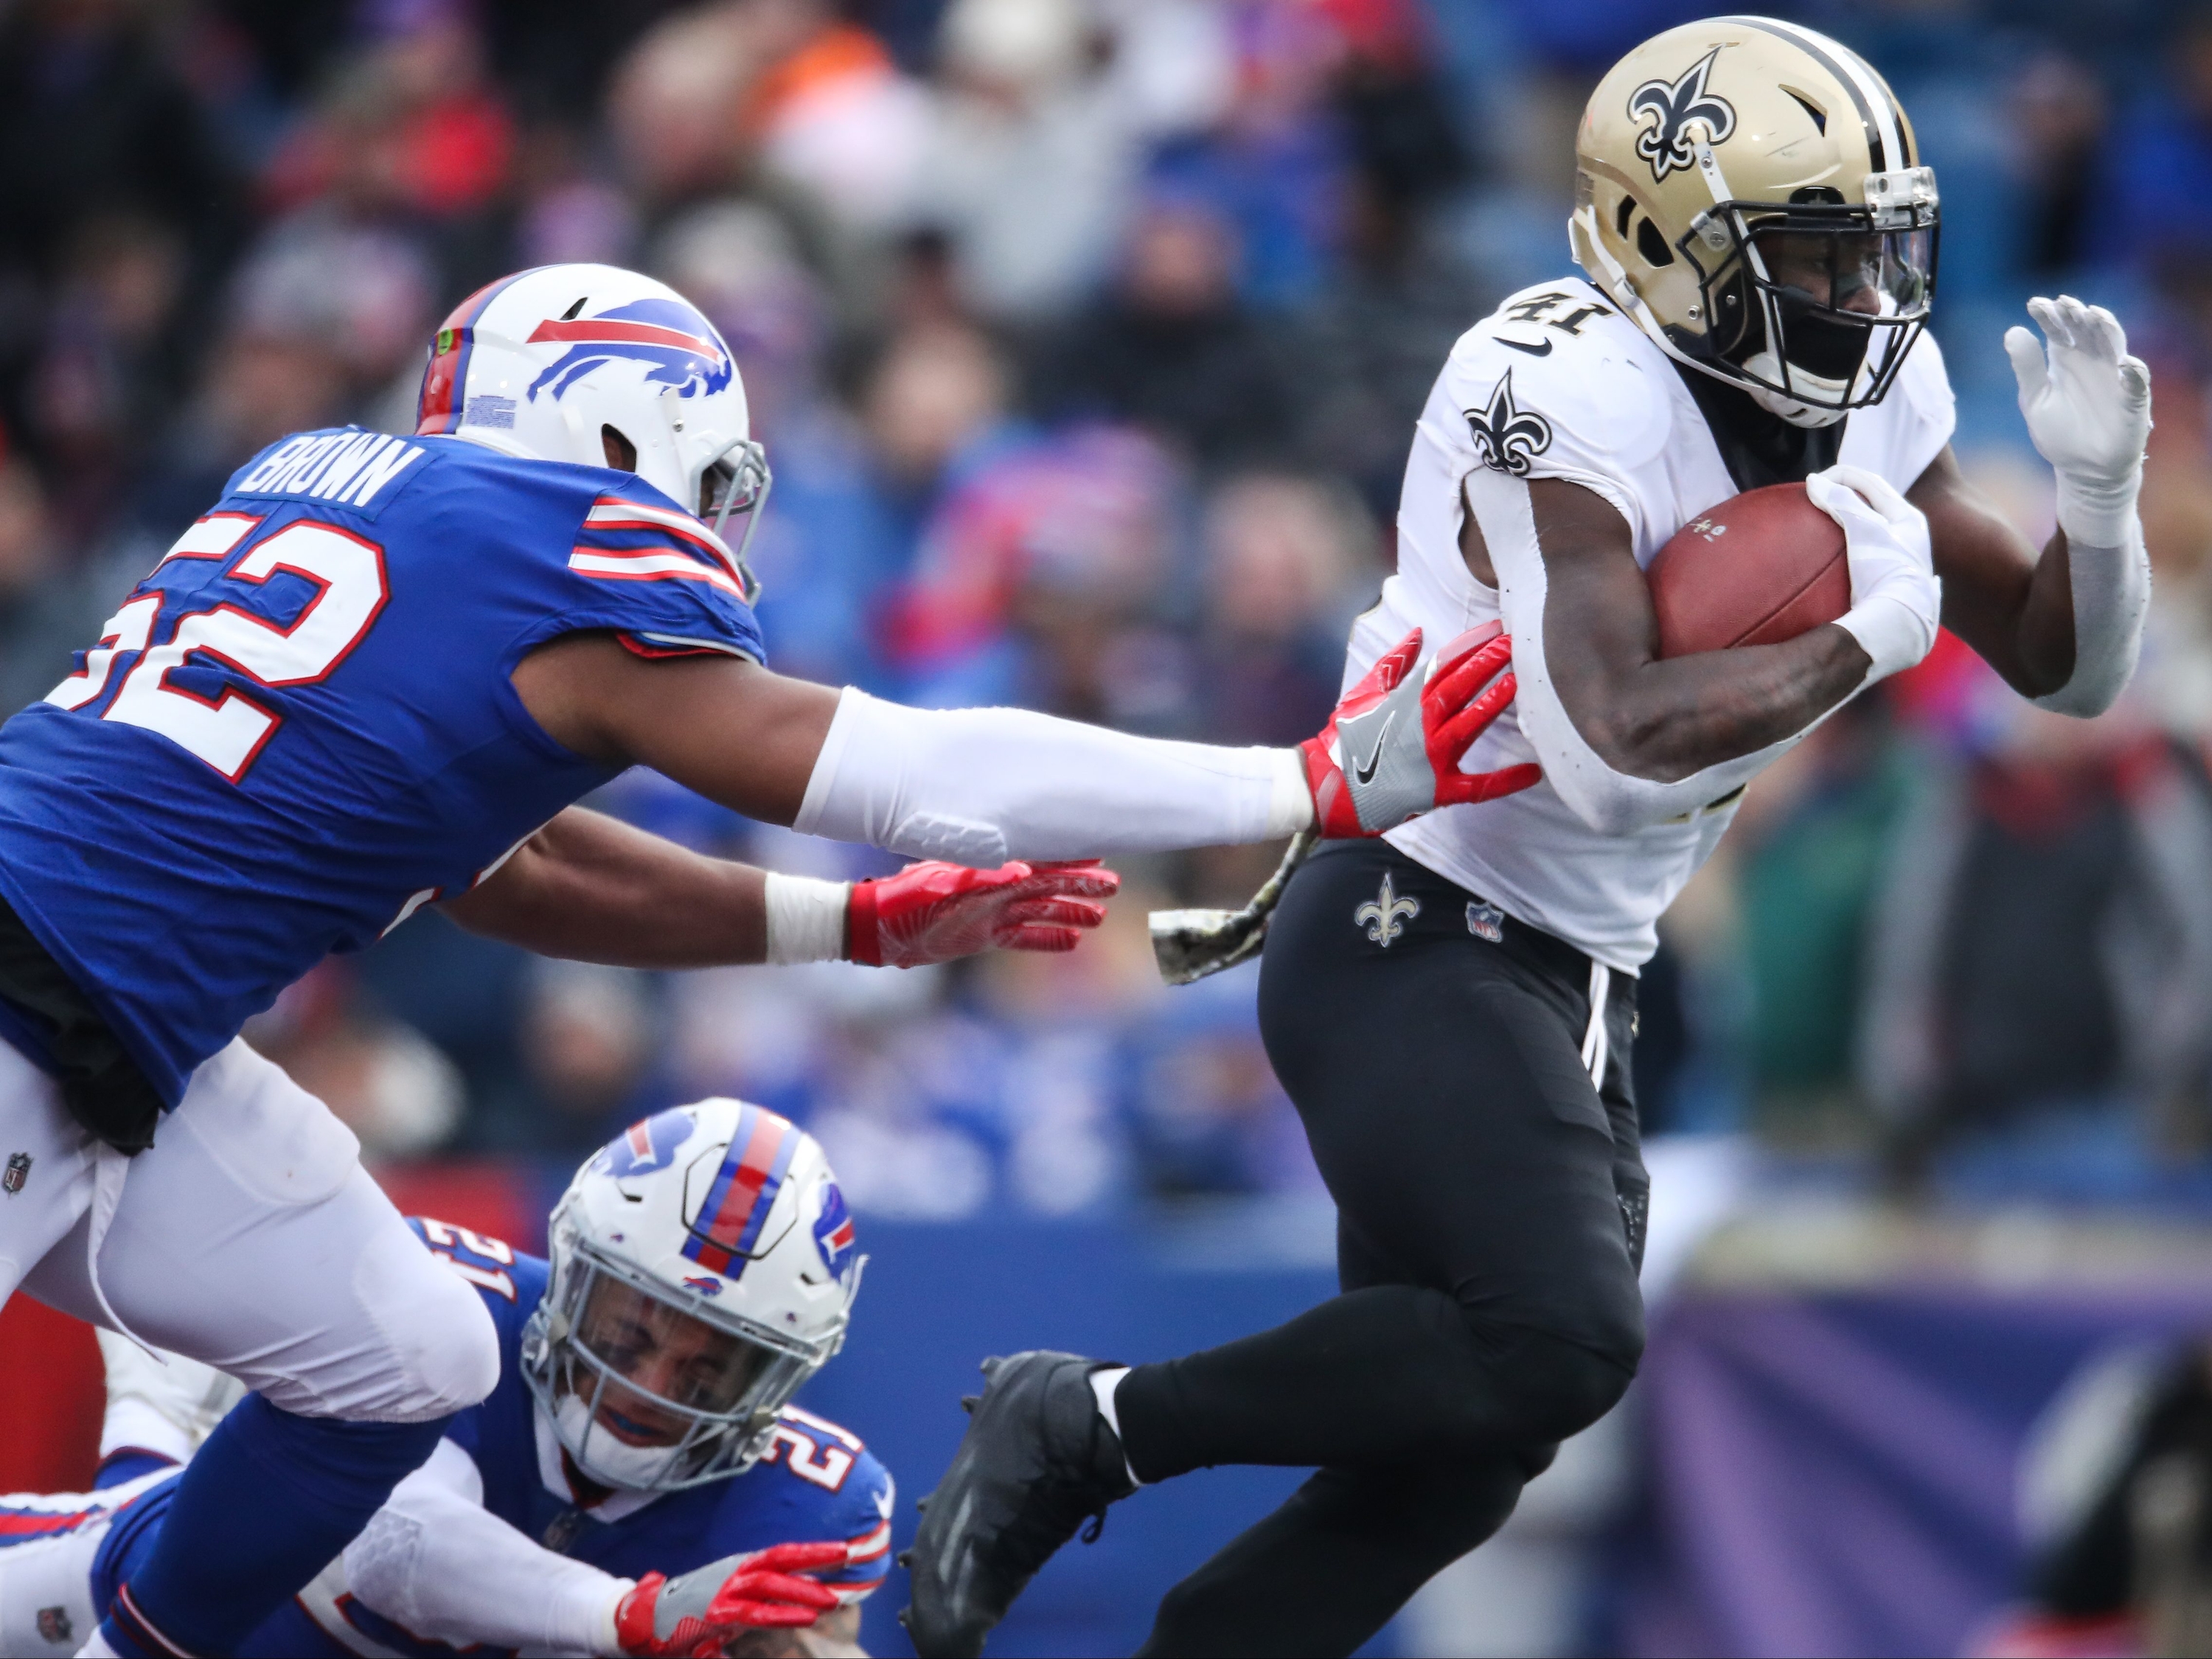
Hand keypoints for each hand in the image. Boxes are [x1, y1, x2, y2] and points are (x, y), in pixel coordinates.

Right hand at [615, 1542, 846, 1655]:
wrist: (646, 1616)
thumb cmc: (691, 1608)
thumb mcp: (730, 1598)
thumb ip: (757, 1597)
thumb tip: (793, 1595)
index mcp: (742, 1566)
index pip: (783, 1552)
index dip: (812, 1550)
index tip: (843, 1547)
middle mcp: (737, 1571)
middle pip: (782, 1557)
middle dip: (816, 1556)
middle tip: (850, 1554)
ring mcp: (726, 1590)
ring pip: (771, 1583)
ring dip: (804, 1588)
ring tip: (833, 1597)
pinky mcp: (717, 1613)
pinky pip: (754, 1612)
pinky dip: (781, 1613)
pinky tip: (804, 1617)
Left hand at [849, 859, 1119, 967]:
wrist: (875, 928)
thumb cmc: (903, 902)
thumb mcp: (941, 888)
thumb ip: (982, 881)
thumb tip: (1024, 872)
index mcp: (988, 874)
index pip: (1038, 864)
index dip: (1067, 861)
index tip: (1098, 856)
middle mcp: (994, 892)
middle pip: (1047, 888)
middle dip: (1079, 886)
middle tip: (1114, 886)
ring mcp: (991, 914)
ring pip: (1040, 913)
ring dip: (1070, 913)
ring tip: (1100, 917)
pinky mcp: (983, 937)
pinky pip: (1022, 938)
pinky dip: (1046, 940)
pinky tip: (1073, 943)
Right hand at [1300, 623, 1539, 835]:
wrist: (1319, 789)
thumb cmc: (1340, 743)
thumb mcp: (1361, 694)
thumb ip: (1393, 664)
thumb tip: (1418, 633)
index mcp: (1403, 701)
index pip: (1443, 664)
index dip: (1471, 645)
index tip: (1496, 628)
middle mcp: (1419, 725)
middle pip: (1458, 687)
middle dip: (1487, 662)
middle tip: (1515, 643)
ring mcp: (1429, 758)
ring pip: (1468, 725)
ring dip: (1494, 702)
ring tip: (1519, 681)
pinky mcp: (1436, 791)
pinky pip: (1477, 787)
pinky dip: (1506, 781)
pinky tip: (1534, 771)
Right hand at [1807, 464, 1939, 683]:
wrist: (1900, 628)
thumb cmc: (1885, 573)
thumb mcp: (1863, 530)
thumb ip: (1840, 501)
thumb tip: (1813, 481)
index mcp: (1909, 520)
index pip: (1872, 483)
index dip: (1842, 475)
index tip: (1812, 482)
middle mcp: (1911, 542)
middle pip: (1876, 508)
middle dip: (1849, 498)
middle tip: (1818, 499)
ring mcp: (1903, 569)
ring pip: (1875, 538)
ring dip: (1853, 527)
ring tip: (1826, 530)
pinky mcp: (1891, 594)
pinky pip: (1870, 568)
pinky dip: (1855, 559)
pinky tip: (1846, 569)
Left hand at [2005, 295, 2151, 546]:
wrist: (2082, 469)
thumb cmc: (2059, 432)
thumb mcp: (2034, 400)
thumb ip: (2026, 368)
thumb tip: (2013, 330)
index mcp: (2065, 360)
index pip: (2057, 330)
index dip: (2048, 315)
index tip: (2034, 304)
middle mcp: (2091, 361)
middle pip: (2086, 329)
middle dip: (2077, 314)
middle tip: (2064, 303)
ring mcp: (2114, 377)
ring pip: (2113, 346)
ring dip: (2106, 330)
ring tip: (2094, 316)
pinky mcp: (2132, 400)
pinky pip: (2136, 383)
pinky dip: (2132, 372)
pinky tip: (2124, 364)